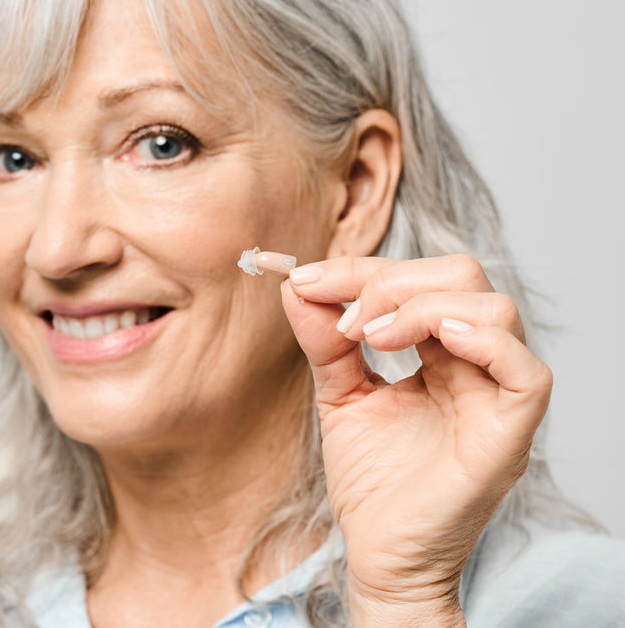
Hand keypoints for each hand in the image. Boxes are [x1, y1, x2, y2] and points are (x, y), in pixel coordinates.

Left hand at [281, 255, 551, 626]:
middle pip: (462, 276)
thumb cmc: (371, 480)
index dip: (361, 269)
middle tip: (346, 321)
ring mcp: (496, 397)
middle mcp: (475, 363)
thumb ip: (323, 339)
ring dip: (421, 306)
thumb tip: (296, 284)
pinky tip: (433, 342)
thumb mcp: (340, 394)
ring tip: (372, 336)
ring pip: (494, 309)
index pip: (419, 278)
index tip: (306, 279)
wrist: (381, 553)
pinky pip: (526, 372)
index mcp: (440, 349)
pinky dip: (482, 342)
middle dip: (392, 281)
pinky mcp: (508, 434)